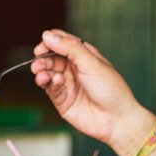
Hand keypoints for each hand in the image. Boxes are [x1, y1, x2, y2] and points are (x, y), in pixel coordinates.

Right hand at [31, 30, 155, 155]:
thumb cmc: (111, 90)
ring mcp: (67, 83)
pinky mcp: (61, 99)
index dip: (50, 42)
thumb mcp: (92, 64)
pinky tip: (52, 82)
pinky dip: (46, 83)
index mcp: (84, 55)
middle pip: (51, 57)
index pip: (62, 42)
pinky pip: (49, 87)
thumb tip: (48, 35)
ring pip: (47, 72)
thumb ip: (70, 48)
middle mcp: (74, 68)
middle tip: (38, 62)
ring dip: (42, 71)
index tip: (43, 45)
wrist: (116, 120)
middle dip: (43, 58)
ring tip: (42, 74)